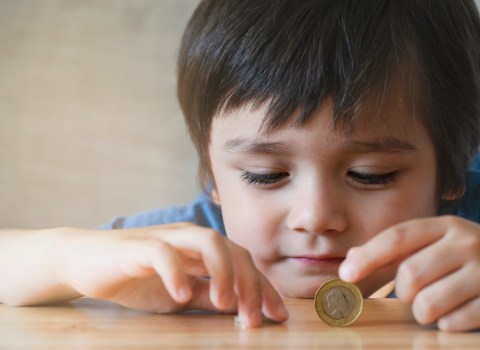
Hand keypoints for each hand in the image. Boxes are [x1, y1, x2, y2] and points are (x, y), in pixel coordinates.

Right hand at [52, 223, 287, 326]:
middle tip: (253, 319)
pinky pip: (163, 253)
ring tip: (226, 304)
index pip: (245, 264)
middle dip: (250, 285)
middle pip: (234, 250)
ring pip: (208, 242)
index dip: (264, 289)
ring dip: (224, 273)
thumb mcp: (180, 294)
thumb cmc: (134, 277)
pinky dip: (176, 273)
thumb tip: (241, 310)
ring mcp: (166, 238)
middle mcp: (191, 238)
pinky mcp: (138, 246)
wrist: (84, 262)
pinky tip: (182, 296)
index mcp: (204, 250)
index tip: (277, 317)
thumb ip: (208, 297)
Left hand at [339, 216, 479, 330]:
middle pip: (409, 276)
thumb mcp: (444, 241)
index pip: (398, 236)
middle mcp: (467, 243)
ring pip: (427, 305)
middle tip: (419, 293)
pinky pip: (451, 325)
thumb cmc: (475, 256)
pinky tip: (464, 312)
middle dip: (405, 293)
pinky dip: (448, 324)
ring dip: (425, 312)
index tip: (346, 275)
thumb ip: (403, 249)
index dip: (368, 256)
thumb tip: (352, 262)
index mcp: (447, 224)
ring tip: (441, 303)